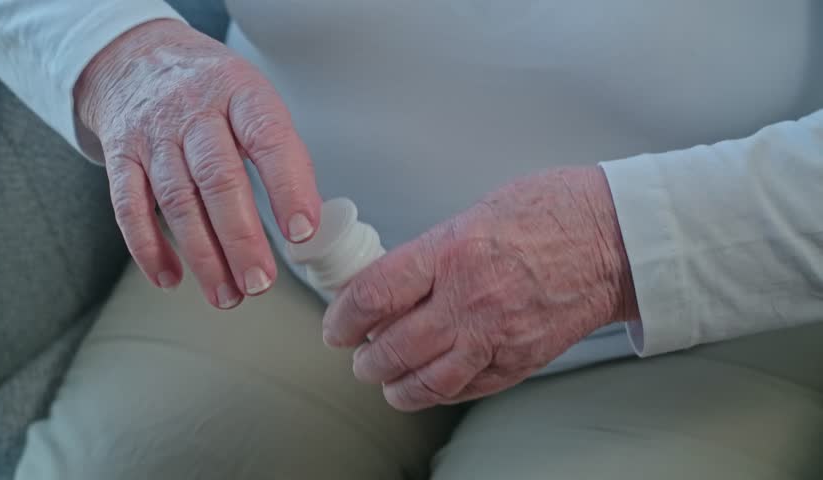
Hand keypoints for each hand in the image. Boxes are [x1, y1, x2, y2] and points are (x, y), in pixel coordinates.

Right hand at [76, 19, 320, 308]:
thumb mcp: (253, 100)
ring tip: (228, 295)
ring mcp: (153, 134)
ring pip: (177, 201)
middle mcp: (194, 111)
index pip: (268, 138)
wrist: (136, 57)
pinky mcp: (121, 156)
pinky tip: (171, 278)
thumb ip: (280, 154)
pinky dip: (149, 248)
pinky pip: (129, 207)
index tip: (301, 233)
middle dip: (241, 238)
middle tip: (261, 282)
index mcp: (240, 92)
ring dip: (203, 255)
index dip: (287, 187)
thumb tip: (305, 224)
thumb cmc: (211, 90)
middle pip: (218, 178)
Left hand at [322, 166, 637, 410]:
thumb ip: (433, 250)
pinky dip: (438, 392)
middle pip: (393, 348)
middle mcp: (469, 299)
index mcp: (452, 252)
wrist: (615, 238)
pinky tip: (428, 384)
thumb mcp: (477, 211)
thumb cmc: (552, 211)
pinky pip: (466, 389)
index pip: (374, 296)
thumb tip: (395, 280)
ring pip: (426, 382)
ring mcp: (496, 336)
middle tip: (358, 355)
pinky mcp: (520, 360)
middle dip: (365, 360)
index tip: (337, 325)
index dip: (344, 318)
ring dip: (395, 386)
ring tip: (385, 379)